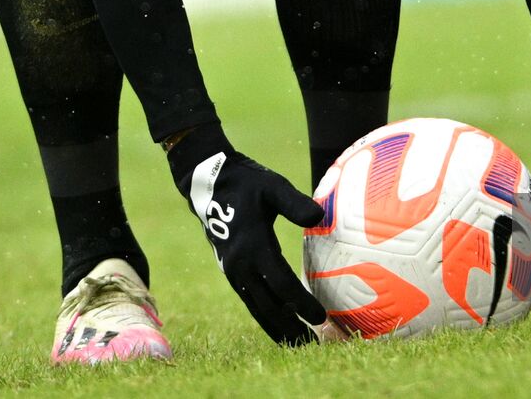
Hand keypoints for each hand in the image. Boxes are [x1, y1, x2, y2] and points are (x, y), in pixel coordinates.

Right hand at [183, 149, 327, 344]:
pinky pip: (250, 300)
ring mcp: (233, 271)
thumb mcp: (272, 187)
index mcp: (253, 248)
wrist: (208, 183)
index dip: (301, 304)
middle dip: (291, 327)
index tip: (321, 317)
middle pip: (269, 306)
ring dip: (278, 327)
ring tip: (298, 344)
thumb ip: (295, 203)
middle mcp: (241, 266)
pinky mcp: (231, 270)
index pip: (281, 285)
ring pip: (258, 308)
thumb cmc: (246, 183)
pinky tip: (278, 324)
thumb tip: (318, 216)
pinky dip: (265, 315)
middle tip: (312, 347)